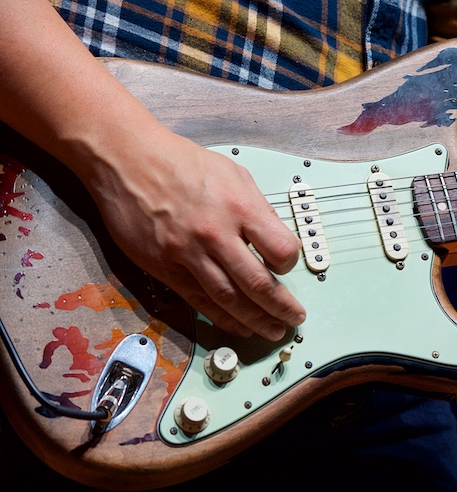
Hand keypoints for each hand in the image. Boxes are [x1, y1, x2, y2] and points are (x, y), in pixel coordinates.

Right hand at [86, 130, 305, 340]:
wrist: (126, 160)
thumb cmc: (181, 162)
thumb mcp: (233, 173)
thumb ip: (257, 208)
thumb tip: (276, 240)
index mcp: (239, 207)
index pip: (281, 249)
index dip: (290, 263)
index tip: (288, 266)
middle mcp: (216, 233)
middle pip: (257, 283)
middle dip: (281, 307)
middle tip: (295, 320)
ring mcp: (188, 253)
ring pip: (228, 299)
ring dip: (255, 320)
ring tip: (273, 331)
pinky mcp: (165, 267)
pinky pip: (198, 300)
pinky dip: (221, 318)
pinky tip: (239, 326)